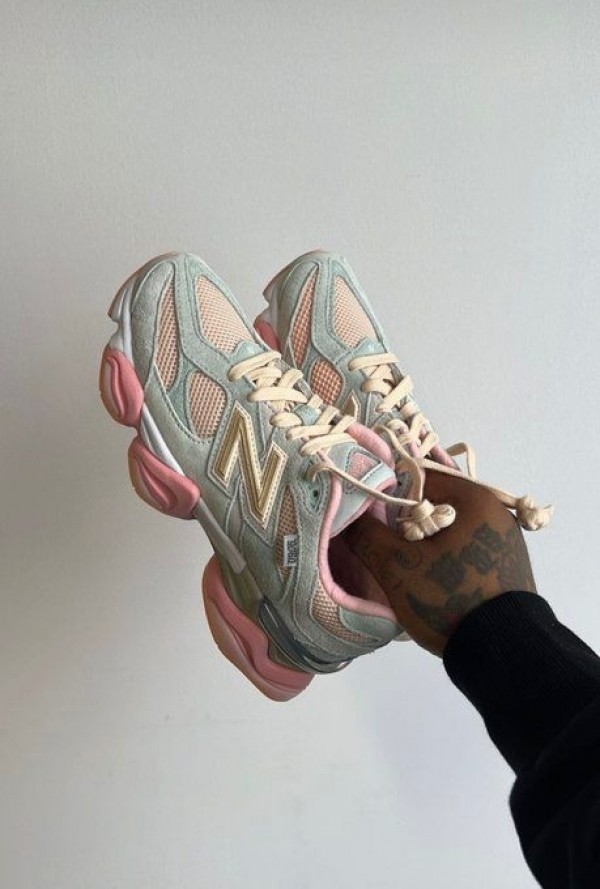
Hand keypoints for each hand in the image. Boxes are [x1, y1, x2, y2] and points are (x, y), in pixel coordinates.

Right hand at [343, 470, 536, 655]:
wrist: (503, 653)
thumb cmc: (450, 598)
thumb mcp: (398, 567)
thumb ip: (367, 534)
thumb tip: (349, 516)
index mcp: (475, 498)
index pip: (419, 477)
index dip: (389, 496)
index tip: (371, 521)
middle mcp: (495, 512)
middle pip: (434, 505)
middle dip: (406, 525)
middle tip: (386, 550)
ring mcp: (504, 541)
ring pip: (448, 530)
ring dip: (424, 545)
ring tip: (405, 570)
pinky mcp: (505, 566)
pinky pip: (464, 550)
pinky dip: (444, 559)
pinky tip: (430, 582)